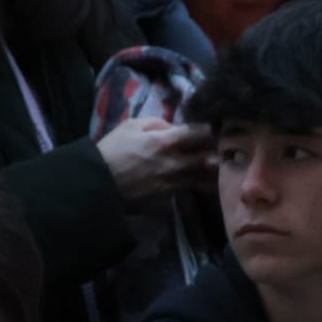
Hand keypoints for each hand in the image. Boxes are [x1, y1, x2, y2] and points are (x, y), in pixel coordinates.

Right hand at [97, 119, 214, 202]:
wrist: (99, 184)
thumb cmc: (112, 150)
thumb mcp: (131, 125)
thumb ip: (158, 123)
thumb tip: (176, 127)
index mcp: (164, 142)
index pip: (199, 133)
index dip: (211, 129)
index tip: (215, 127)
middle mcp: (174, 164)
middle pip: (208, 157)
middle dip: (216, 151)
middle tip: (221, 146)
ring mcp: (173, 184)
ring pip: (202, 176)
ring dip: (210, 169)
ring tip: (216, 163)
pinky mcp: (169, 198)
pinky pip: (188, 188)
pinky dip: (196, 182)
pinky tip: (197, 177)